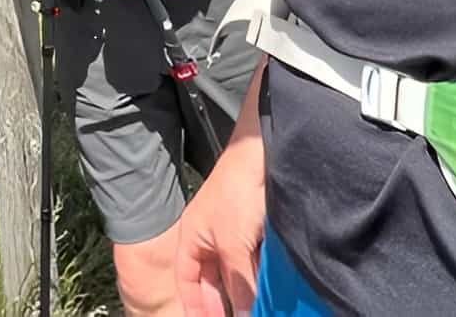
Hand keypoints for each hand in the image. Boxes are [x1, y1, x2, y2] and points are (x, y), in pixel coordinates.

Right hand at [175, 115, 267, 315]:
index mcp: (191, 239)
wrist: (261, 154)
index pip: (187, 281)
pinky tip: (268, 290)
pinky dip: (258, 276)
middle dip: (222, 303)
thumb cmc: (236, 191)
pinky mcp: (254, 230)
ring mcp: (233, 234)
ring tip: (254, 309)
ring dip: (244, 292)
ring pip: (235, 273)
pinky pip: (253, 261)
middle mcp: (210, 239)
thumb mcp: (233, 244)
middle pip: (211, 280)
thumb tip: (245, 313)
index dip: (194, 305)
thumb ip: (238, 282)